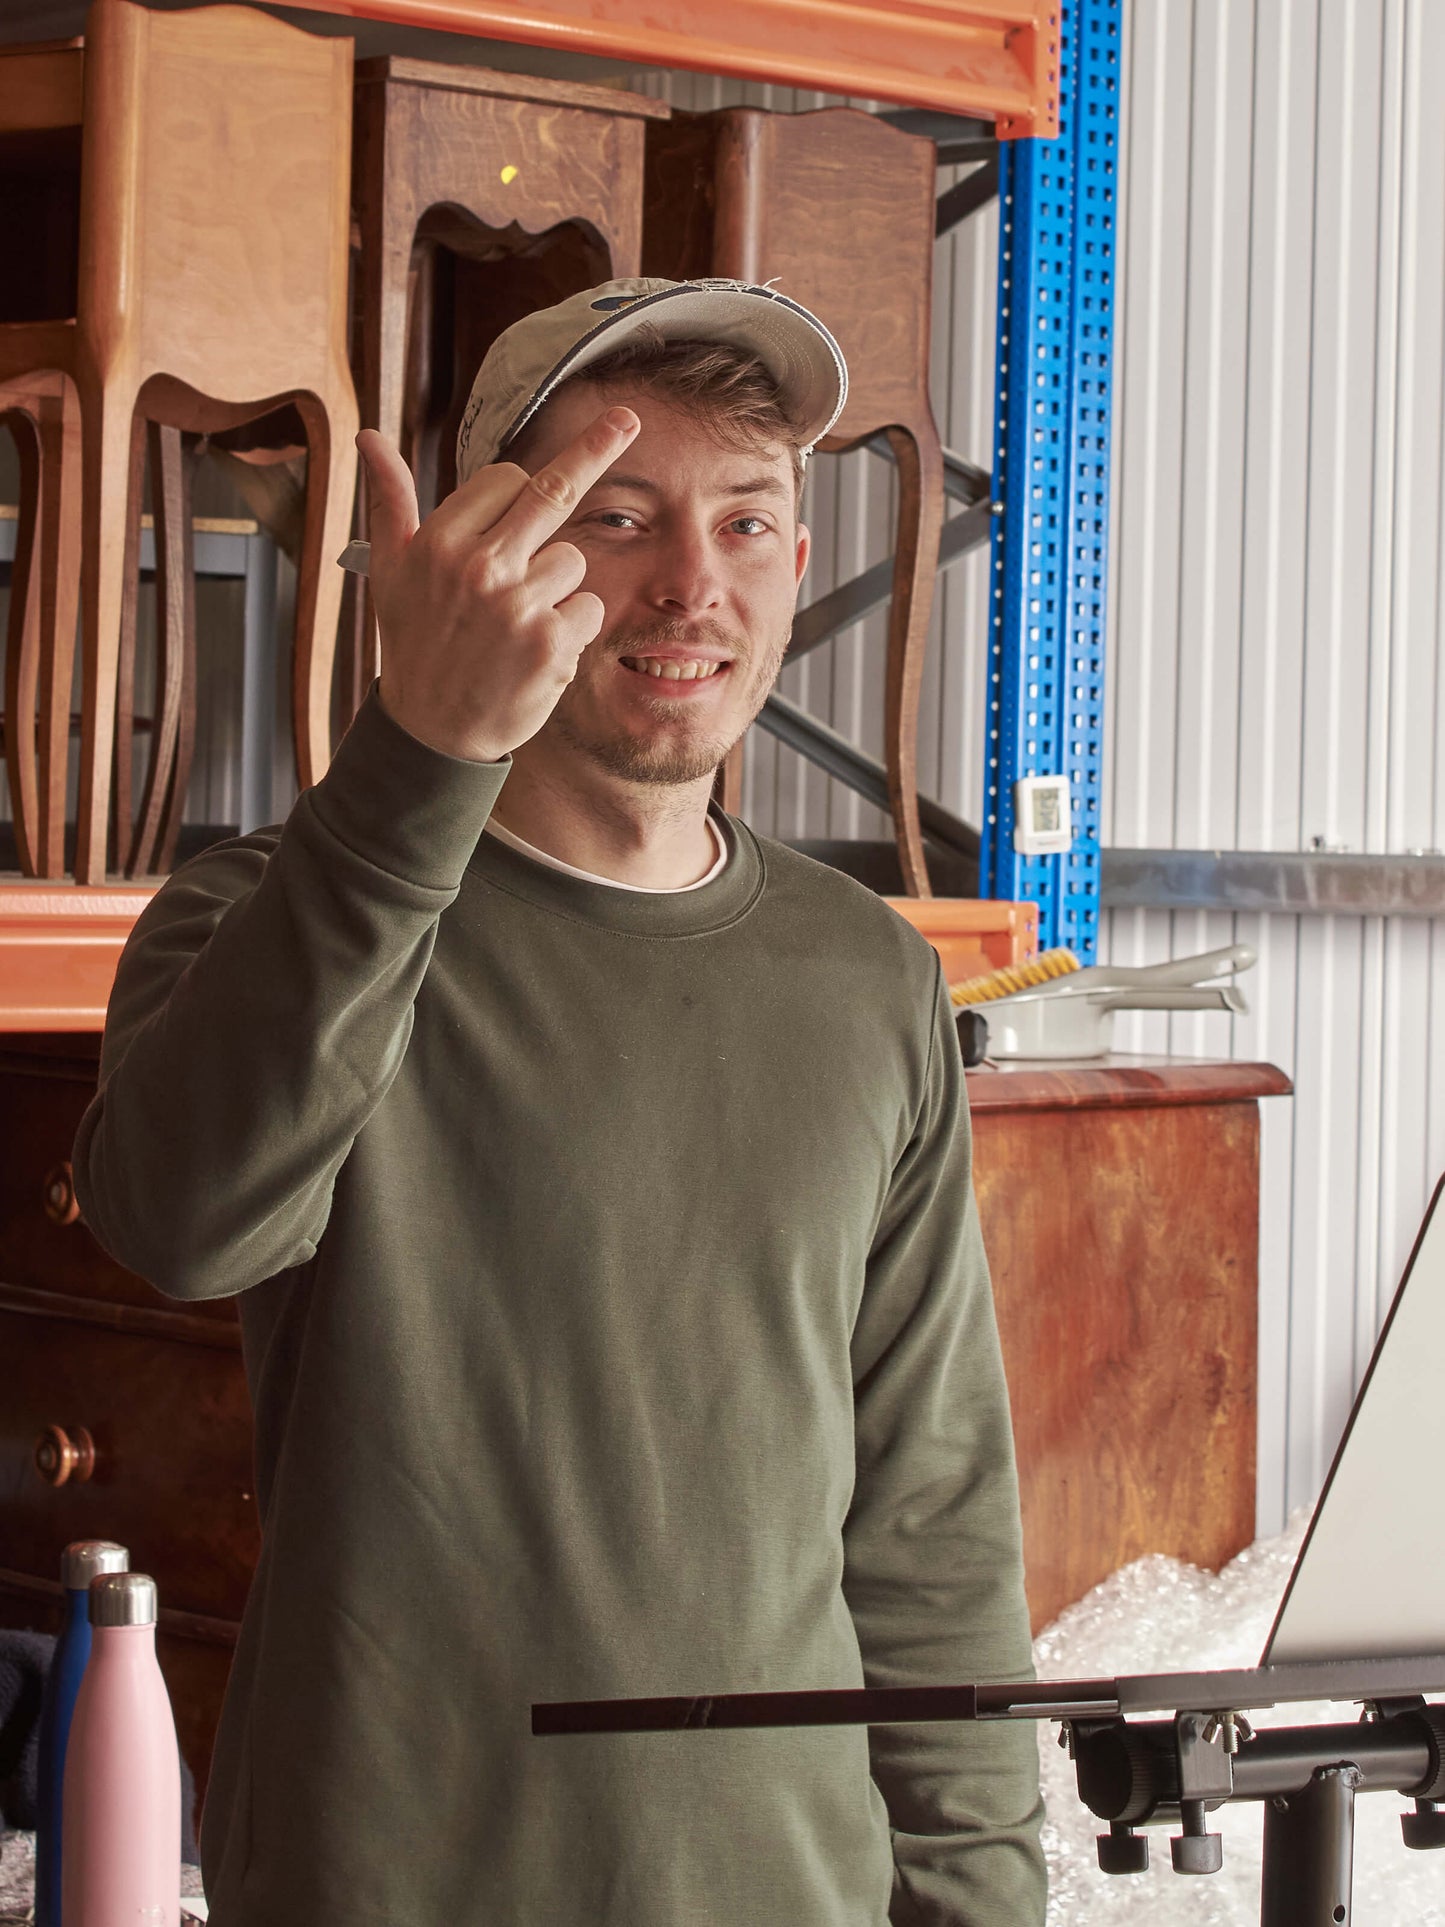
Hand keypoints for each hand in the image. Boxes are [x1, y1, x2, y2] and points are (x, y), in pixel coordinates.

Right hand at [356, 406, 639, 762]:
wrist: (433, 731)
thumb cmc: (415, 643)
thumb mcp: (390, 570)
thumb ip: (387, 500)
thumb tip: (367, 436)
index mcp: (439, 540)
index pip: (505, 479)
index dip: (517, 492)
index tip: (527, 495)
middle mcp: (479, 565)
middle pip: (553, 491)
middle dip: (596, 447)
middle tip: (628, 420)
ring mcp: (518, 604)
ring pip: (574, 560)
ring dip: (560, 587)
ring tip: (520, 623)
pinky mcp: (551, 642)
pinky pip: (589, 607)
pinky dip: (575, 628)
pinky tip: (539, 650)